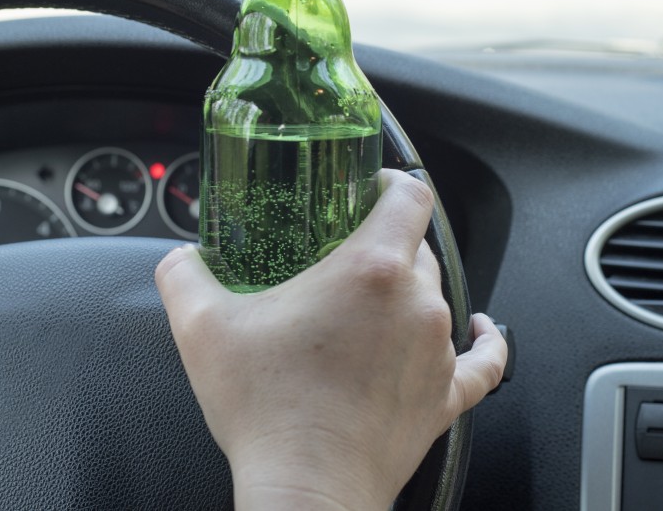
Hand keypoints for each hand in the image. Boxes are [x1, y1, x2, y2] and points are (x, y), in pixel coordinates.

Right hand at [155, 169, 506, 510]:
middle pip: (416, 246)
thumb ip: (184, 275)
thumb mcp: (201, 327)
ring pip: (435, 297)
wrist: (306, 491)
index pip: (410, 196)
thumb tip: (179, 259)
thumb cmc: (267, 413)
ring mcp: (436, 351)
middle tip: (340, 256)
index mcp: (371, 269)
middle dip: (381, 243)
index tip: (365, 188)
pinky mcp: (446, 396)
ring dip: (404, 296)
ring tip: (364, 308)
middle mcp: (416, 303)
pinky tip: (479, 330)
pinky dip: (483, 342)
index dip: (390, 182)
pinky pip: (482, 361)